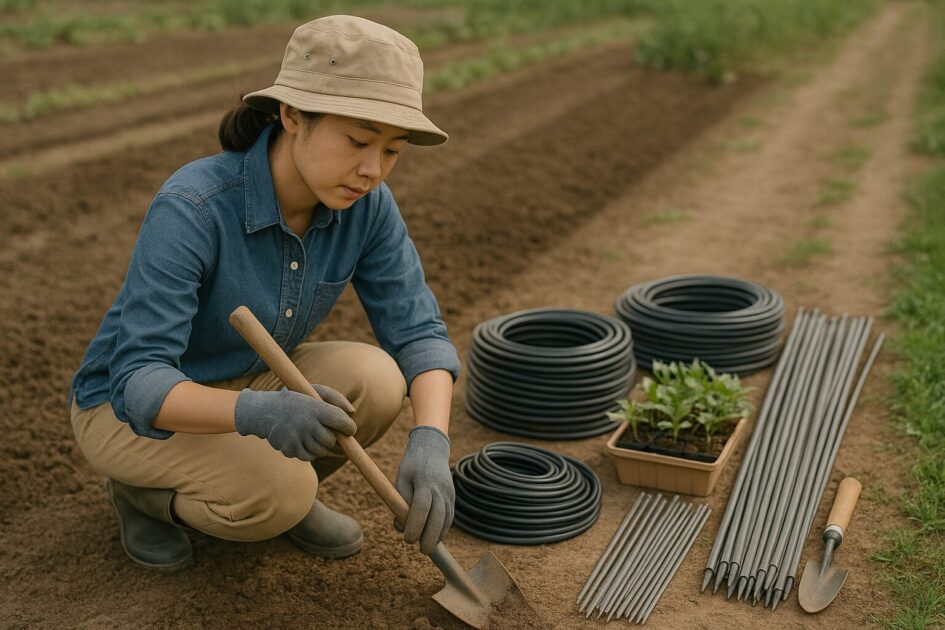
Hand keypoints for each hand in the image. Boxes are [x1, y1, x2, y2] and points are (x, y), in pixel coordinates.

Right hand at [234, 384, 356, 460]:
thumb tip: (352, 413)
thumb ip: (336, 398)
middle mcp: (306, 423)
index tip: (349, 429)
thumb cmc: (295, 400)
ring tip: (312, 434)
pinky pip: (310, 457)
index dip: (349, 428)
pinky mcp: (289, 449)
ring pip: (322, 450)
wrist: (264, 411)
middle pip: (331, 440)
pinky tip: (303, 441)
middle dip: (332, 437)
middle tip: (324, 430)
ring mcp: (297, 437)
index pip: (341, 421)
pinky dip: (310, 452)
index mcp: (314, 407)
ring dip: (321, 445)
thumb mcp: (313, 391)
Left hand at [394, 426, 453, 554]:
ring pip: (447, 520)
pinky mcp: (453, 497)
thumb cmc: (412, 465)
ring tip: (427, 548)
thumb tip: (400, 526)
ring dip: (438, 536)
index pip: (421, 507)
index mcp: (424, 481)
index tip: (408, 539)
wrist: (432, 449)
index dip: (415, 525)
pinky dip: (443, 530)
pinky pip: (450, 517)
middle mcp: (440, 488)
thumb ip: (400, 501)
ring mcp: (449, 493)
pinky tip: (434, 538)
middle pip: (439, 517)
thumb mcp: (401, 478)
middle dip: (431, 537)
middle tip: (422, 551)